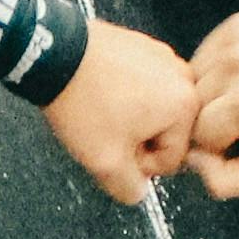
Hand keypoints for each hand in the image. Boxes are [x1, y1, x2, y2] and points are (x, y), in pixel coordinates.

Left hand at [42, 21, 199, 200]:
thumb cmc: (83, 101)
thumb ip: (129, 189)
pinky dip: (122, 94)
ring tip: (101, 111)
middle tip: (106, 132)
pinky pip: (139, 86)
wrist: (54, 56)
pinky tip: (99, 93)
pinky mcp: (143, 47)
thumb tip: (137, 192)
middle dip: (135, 140)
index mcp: (185, 106)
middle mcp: (182, 78)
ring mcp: (162, 58)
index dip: (138, 165)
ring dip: (128, 119)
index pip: (171, 161)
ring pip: (152, 111)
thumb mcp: (105, 163)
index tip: (114, 150)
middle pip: (165, 134)